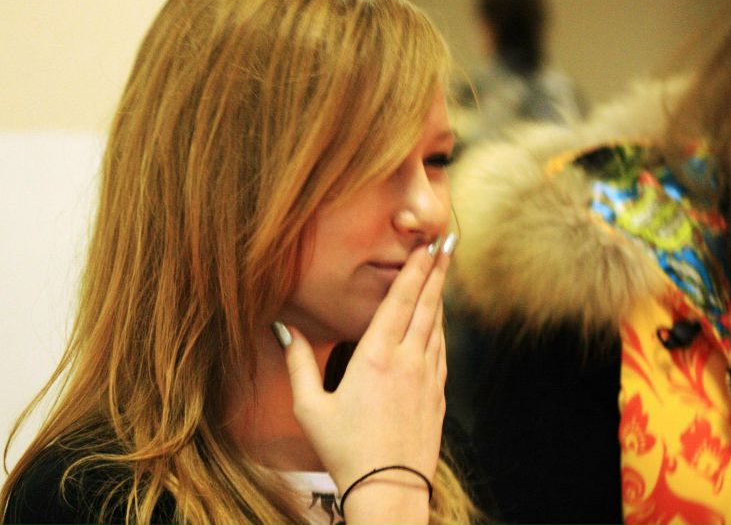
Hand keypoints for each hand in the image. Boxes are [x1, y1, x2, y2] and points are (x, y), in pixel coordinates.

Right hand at [280, 234, 454, 523]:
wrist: (390, 489)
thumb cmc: (345, 451)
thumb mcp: (310, 408)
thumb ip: (297, 364)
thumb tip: (283, 329)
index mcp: (375, 357)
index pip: (399, 301)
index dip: (415, 270)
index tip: (426, 246)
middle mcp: (407, 360)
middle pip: (426, 305)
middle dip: (436, 270)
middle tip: (447, 242)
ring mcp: (428, 378)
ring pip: (437, 326)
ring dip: (440, 295)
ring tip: (444, 271)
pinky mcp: (438, 395)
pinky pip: (442, 351)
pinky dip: (441, 328)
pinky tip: (439, 321)